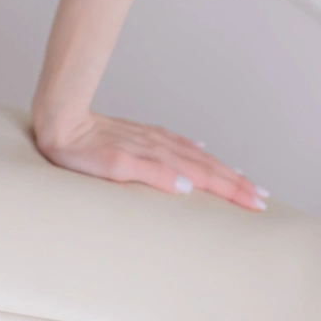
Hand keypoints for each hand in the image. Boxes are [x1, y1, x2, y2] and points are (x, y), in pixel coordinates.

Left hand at [33, 109, 267, 210]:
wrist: (58, 117)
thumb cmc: (79, 150)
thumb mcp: (112, 166)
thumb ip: (150, 174)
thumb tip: (187, 187)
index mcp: (156, 156)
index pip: (204, 176)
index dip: (232, 189)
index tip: (257, 203)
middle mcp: (158, 145)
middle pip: (206, 165)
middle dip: (236, 182)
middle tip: (262, 198)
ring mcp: (150, 138)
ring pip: (194, 154)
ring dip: (221, 168)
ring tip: (243, 178)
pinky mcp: (139, 134)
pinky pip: (177, 143)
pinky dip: (194, 150)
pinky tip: (201, 150)